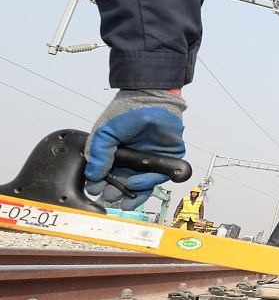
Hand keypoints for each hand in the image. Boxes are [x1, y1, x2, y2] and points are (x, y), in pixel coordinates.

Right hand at [84, 90, 185, 210]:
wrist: (153, 100)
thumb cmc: (128, 111)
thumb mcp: (104, 133)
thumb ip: (98, 154)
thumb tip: (92, 175)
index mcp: (116, 152)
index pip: (107, 173)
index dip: (101, 183)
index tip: (95, 189)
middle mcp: (133, 158)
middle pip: (123, 181)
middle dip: (115, 191)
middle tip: (108, 197)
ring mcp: (149, 159)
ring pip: (141, 183)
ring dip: (131, 193)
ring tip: (121, 200)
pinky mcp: (166, 159)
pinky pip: (157, 176)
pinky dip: (146, 182)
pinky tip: (134, 184)